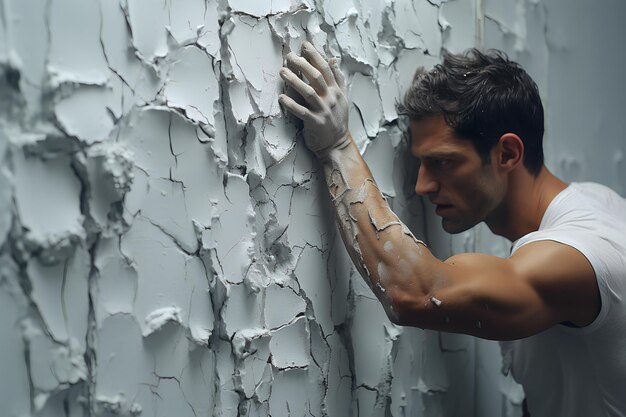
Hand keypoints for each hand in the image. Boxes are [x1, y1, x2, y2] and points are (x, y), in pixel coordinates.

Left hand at [279, 42, 349, 157]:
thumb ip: (338, 79)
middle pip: (316, 77)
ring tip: (282, 72)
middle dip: (302, 64)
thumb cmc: (336, 120)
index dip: (315, 56)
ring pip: (308, 92)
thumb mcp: (341, 98)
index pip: (326, 69)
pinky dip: (291, 104)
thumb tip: (333, 59)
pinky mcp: (315, 123)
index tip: (304, 45)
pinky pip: (301, 111)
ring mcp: (323, 111)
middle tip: (289, 56)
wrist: (336, 144)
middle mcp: (331, 99)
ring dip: (294, 80)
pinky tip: (281, 98)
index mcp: (337, 91)